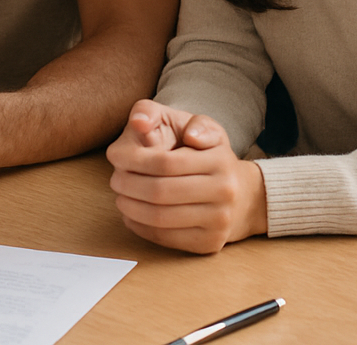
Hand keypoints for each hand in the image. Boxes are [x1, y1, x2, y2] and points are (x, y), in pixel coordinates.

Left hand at [106, 99, 267, 253]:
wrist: (242, 195)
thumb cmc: (205, 153)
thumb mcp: (190, 123)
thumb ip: (158, 113)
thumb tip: (139, 122)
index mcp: (219, 158)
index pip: (164, 162)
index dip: (133, 160)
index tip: (114, 157)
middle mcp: (224, 190)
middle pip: (160, 191)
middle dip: (128, 185)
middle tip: (114, 180)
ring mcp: (219, 220)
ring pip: (160, 218)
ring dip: (130, 207)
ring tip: (120, 196)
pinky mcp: (209, 243)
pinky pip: (166, 238)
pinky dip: (141, 227)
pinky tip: (131, 215)